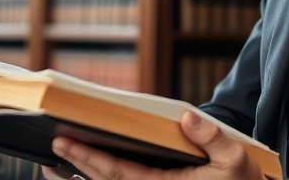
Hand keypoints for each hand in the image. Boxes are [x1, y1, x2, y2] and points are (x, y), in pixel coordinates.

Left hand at [47, 111, 264, 179]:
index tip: (65, 143)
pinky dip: (101, 177)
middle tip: (52, 145)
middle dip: (78, 163)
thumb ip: (212, 137)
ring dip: (83, 174)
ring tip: (57, 161)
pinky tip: (85, 169)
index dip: (89, 158)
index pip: (118, 174)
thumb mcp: (236, 160)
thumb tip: (187, 116)